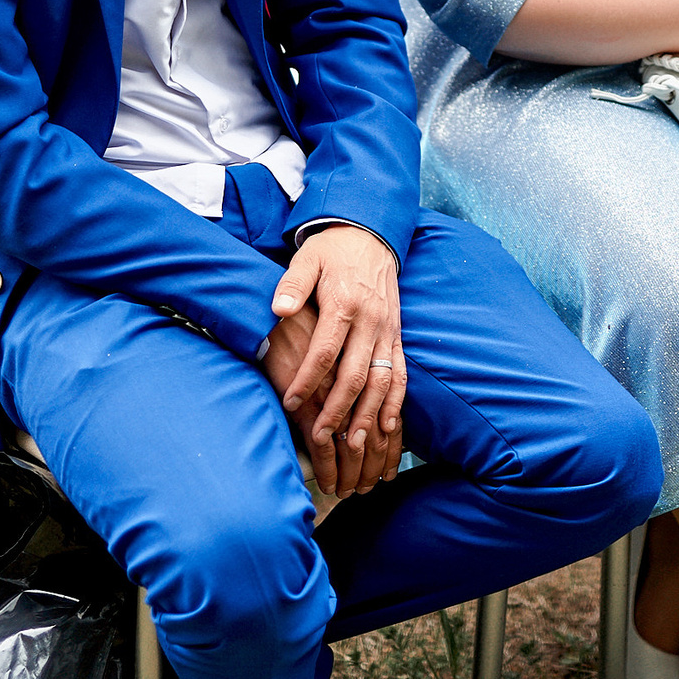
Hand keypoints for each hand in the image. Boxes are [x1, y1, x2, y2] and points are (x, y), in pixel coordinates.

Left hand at [268, 225, 405, 496]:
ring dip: (370, 413)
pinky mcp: (397, 334)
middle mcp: (371, 320)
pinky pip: (400, 372)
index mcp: (345, 303)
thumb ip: (292, 285)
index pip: (325, 351)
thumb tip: (278, 309)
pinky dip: (396, 401)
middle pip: (356, 373)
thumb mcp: (307, 259)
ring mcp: (388, 330)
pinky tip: (388, 426)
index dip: (308, 380)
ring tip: (356, 443)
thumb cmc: (331, 251)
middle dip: (339, 409)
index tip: (290, 403)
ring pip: (382, 380)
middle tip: (324, 438)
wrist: (370, 235)